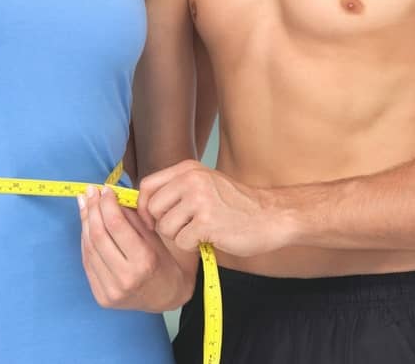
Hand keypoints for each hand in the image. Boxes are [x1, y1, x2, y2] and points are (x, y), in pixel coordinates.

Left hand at [79, 185, 189, 311]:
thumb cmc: (162, 262)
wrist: (165, 297)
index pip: (116, 225)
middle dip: (92, 209)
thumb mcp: (154, 237)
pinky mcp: (101, 297)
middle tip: (90, 192)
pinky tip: (86, 225)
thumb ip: (132, 217)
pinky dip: (85, 240)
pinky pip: (87, 262)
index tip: (104, 189)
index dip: (106, 203)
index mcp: (145, 261)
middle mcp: (126, 278)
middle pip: (98, 236)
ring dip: (85, 222)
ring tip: (84, 204)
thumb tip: (107, 196)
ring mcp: (111, 291)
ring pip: (89, 248)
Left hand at [138, 160, 291, 255]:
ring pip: (165, 227)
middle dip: (164, 224)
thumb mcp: (205, 183)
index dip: (143, 206)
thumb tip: (143, 204)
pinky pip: (182, 241)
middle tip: (184, 228)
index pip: (147, 185)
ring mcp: (199, 200)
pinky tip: (209, 238)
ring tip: (200, 231)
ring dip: (180, 236)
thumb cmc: (236, 205)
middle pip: (152, 209)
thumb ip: (177, 188)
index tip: (150, 219)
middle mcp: (191, 180)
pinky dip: (193, 246)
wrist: (271, 216)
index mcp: (187, 169)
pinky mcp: (207, 222)